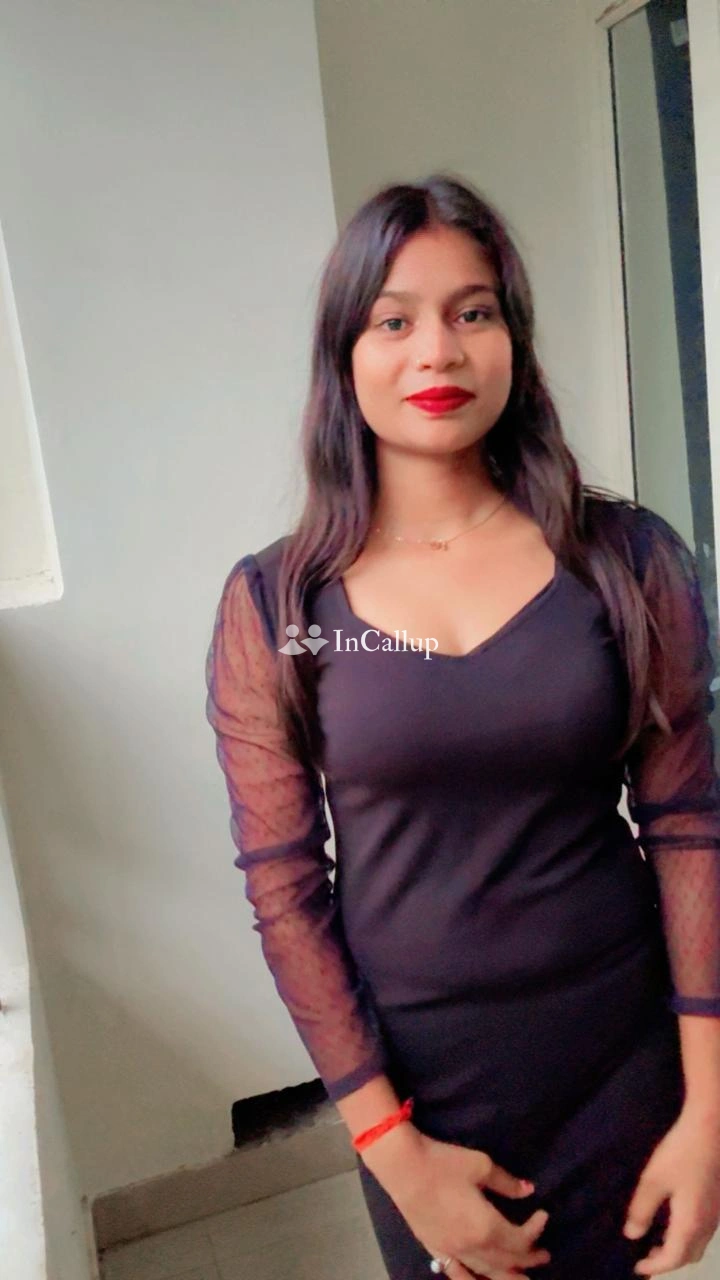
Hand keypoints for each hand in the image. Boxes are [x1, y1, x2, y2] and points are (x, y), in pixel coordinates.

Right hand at [361, 1124, 551, 1279]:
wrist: (403, 1167)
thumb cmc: (443, 1163)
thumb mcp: (480, 1166)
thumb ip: (506, 1182)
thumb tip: (528, 1191)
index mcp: (487, 1227)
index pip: (520, 1240)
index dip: (536, 1230)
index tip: (543, 1214)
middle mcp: (472, 1247)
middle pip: (507, 1263)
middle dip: (528, 1260)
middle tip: (543, 1256)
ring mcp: (451, 1251)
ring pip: (485, 1274)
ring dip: (507, 1276)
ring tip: (521, 1277)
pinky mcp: (434, 1248)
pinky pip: (459, 1273)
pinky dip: (474, 1279)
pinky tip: (480, 1279)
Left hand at [623, 1106, 719, 1273]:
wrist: (711, 1130)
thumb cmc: (680, 1154)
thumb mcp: (653, 1180)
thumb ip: (642, 1210)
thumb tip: (632, 1234)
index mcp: (690, 1224)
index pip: (673, 1258)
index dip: (655, 1266)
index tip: (638, 1268)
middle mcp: (707, 1225)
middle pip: (689, 1256)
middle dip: (669, 1261)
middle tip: (647, 1257)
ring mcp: (715, 1213)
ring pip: (698, 1244)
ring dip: (679, 1249)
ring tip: (657, 1240)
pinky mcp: (717, 1201)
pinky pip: (703, 1231)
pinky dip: (687, 1236)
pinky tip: (674, 1220)